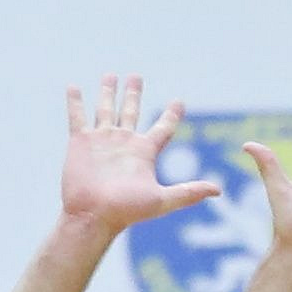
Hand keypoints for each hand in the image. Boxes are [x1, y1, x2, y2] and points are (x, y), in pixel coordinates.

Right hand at [60, 76, 217, 231]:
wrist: (94, 215)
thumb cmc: (127, 210)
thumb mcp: (162, 200)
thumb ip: (189, 192)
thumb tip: (218, 190)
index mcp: (144, 152)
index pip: (163, 128)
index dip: (172, 115)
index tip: (179, 102)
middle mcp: (123, 143)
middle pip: (131, 112)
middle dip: (133, 94)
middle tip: (136, 77)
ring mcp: (102, 141)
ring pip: (105, 109)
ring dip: (107, 92)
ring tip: (110, 76)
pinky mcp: (81, 142)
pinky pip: (77, 117)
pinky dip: (75, 102)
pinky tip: (73, 87)